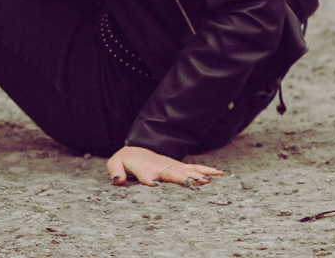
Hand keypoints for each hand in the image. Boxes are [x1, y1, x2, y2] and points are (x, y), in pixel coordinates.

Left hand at [106, 145, 223, 187]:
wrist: (137, 150)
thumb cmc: (126, 160)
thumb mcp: (115, 163)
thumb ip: (115, 171)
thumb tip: (118, 180)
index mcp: (144, 169)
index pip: (146, 176)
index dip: (150, 179)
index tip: (155, 183)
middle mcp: (160, 168)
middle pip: (170, 174)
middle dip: (180, 179)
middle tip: (192, 183)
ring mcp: (172, 167)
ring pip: (185, 171)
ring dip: (196, 175)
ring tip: (208, 181)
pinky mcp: (179, 167)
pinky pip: (194, 168)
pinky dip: (206, 170)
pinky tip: (219, 174)